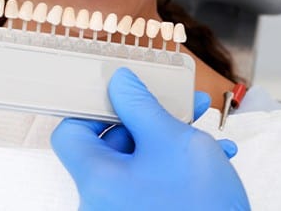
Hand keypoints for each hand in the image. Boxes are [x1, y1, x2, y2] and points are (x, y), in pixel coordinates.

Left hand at [51, 67, 249, 210]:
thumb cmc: (201, 209)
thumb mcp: (172, 141)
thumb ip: (140, 105)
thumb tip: (120, 83)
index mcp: (97, 181)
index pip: (71, 132)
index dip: (94, 108)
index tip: (122, 96)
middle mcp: (101, 202)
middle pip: (110, 144)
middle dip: (146, 119)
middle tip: (176, 106)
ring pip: (137, 161)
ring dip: (168, 139)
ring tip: (201, 130)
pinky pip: (150, 182)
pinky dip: (174, 165)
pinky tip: (209, 157)